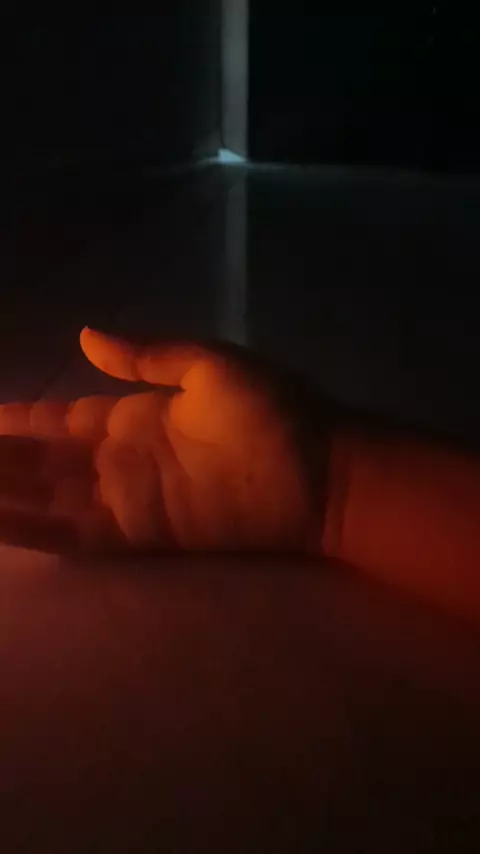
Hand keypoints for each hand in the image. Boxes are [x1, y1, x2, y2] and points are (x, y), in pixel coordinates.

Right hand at [0, 328, 324, 554]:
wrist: (321, 467)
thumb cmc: (272, 411)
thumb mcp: (205, 365)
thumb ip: (144, 356)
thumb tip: (84, 336)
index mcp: (133, 418)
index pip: (57, 421)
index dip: (16, 421)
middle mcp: (119, 460)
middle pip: (40, 462)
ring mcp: (127, 499)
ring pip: (45, 498)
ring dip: (3, 493)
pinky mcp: (141, 533)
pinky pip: (76, 533)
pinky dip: (32, 528)